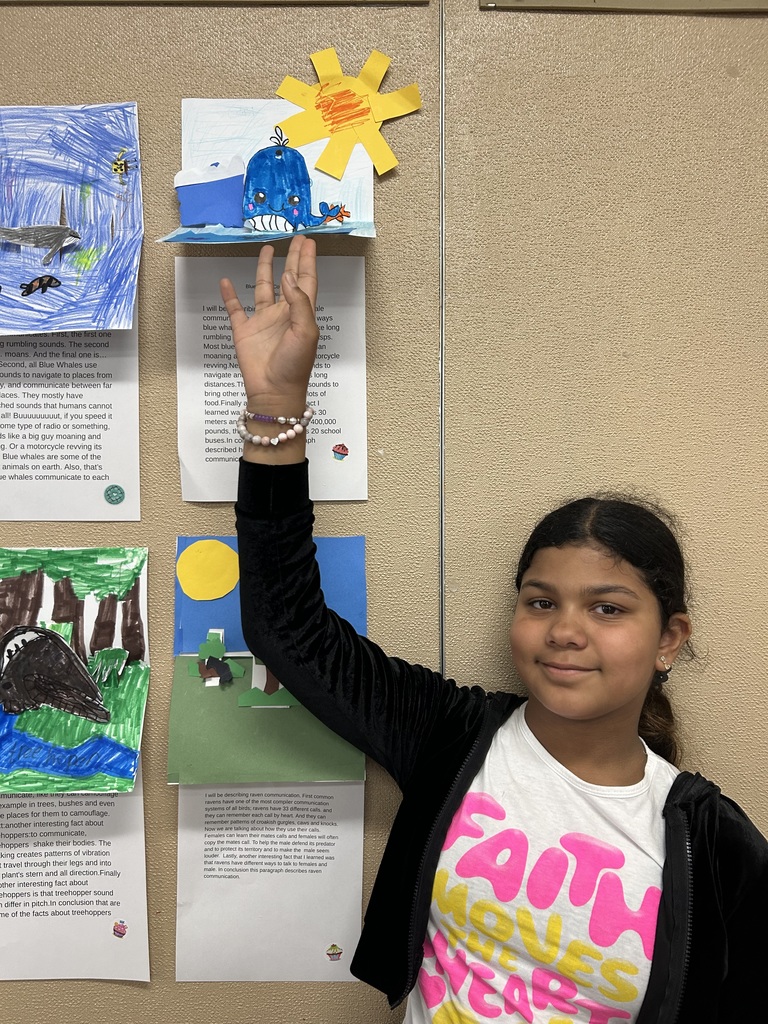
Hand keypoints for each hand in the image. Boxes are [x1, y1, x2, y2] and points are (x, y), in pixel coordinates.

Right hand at [220, 234, 318, 410]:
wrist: (274, 391)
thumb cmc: (295, 365)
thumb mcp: (306, 332)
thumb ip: (299, 303)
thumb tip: (288, 277)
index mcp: (301, 313)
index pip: (306, 281)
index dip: (307, 261)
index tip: (308, 241)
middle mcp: (283, 313)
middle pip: (288, 279)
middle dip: (292, 259)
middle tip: (294, 238)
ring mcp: (263, 321)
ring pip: (263, 288)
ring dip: (265, 269)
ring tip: (266, 249)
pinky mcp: (244, 331)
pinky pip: (235, 309)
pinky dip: (229, 295)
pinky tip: (226, 282)